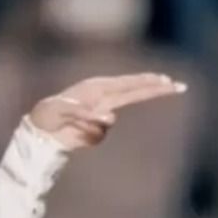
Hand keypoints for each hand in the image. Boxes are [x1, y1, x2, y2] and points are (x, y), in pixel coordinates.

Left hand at [28, 72, 185, 151]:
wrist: (37, 131)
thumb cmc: (47, 113)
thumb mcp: (61, 110)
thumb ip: (85, 113)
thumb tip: (109, 118)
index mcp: (96, 88)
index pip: (128, 84)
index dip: (148, 83)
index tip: (167, 81)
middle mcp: (102, 98)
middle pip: (135, 93)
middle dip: (156, 89)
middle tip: (180, 85)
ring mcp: (100, 114)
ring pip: (110, 121)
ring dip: (90, 125)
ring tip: (70, 124)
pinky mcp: (96, 130)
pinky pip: (99, 135)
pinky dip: (86, 136)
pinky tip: (71, 134)